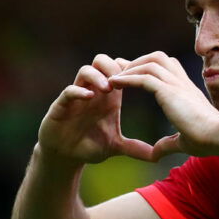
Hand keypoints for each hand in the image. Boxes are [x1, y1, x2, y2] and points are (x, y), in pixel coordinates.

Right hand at [37, 54, 153, 164]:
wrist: (64, 157)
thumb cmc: (89, 146)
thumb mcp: (116, 146)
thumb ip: (136, 148)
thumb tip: (157, 157)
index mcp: (108, 97)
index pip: (119, 70)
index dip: (130, 70)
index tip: (140, 81)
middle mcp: (93, 92)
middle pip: (102, 61)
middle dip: (113, 67)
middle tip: (123, 82)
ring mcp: (77, 97)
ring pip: (86, 70)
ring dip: (98, 76)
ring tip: (108, 89)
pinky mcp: (61, 106)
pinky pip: (68, 91)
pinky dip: (79, 91)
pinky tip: (89, 97)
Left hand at [108, 51, 218, 159]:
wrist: (217, 136)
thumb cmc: (207, 140)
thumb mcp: (183, 142)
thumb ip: (167, 144)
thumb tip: (155, 154)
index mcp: (186, 90)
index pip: (168, 67)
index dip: (149, 68)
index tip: (132, 77)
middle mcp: (182, 82)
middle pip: (158, 57)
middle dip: (138, 62)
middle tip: (121, 74)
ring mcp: (177, 84)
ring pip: (150, 62)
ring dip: (130, 68)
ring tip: (114, 78)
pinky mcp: (169, 91)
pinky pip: (144, 77)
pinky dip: (127, 78)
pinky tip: (114, 83)